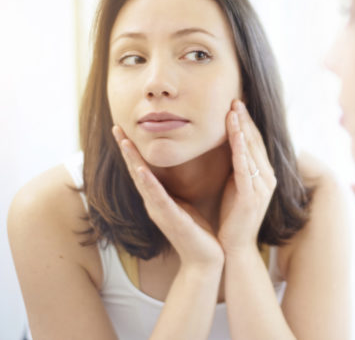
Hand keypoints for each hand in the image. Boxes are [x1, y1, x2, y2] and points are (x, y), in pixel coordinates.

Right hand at [112, 126, 224, 269]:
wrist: (207, 260)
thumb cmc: (197, 231)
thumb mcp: (184, 203)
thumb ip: (174, 188)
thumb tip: (175, 168)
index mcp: (159, 198)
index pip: (142, 168)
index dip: (132, 148)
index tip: (123, 127)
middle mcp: (155, 203)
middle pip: (136, 171)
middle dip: (126, 149)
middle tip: (115, 126)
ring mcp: (161, 212)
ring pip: (143, 182)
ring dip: (132, 161)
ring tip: (124, 141)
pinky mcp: (172, 220)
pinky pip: (159, 199)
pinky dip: (149, 184)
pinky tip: (141, 171)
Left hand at [217, 100, 276, 254]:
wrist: (233, 248)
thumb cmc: (232, 217)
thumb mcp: (236, 186)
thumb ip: (238, 167)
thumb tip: (232, 146)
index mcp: (264, 175)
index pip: (255, 143)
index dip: (247, 123)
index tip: (236, 105)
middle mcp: (268, 178)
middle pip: (255, 143)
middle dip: (245, 120)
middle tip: (235, 100)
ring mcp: (262, 187)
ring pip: (251, 151)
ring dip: (242, 129)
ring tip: (233, 111)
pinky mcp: (252, 196)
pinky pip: (245, 167)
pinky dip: (241, 149)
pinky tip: (236, 135)